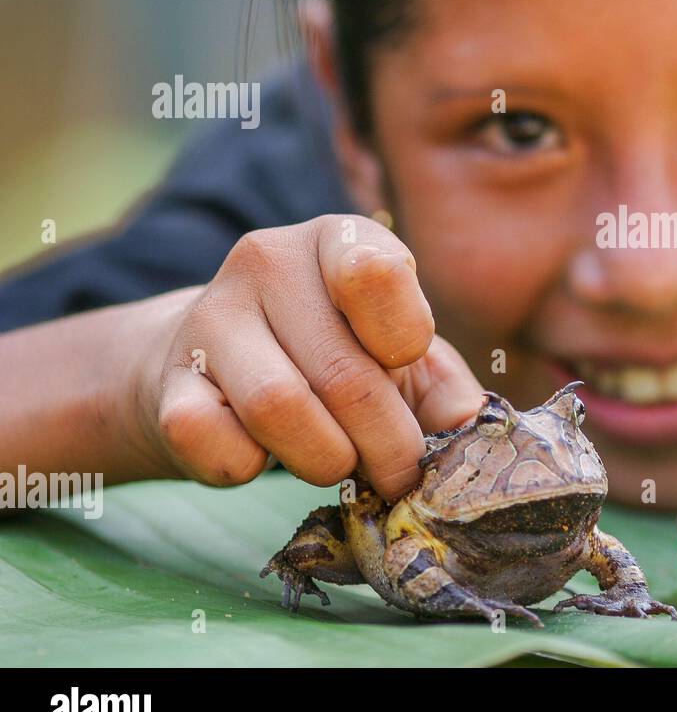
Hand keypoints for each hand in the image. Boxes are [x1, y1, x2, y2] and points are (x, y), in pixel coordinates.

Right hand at [132, 215, 482, 500]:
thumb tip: (472, 435)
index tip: (404, 367)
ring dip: (327, 460)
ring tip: (340, 464)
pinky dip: (254, 469)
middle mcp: (266, 261)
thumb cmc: (338, 357)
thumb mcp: (405, 359)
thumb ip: (448, 391)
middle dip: (387, 443)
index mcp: (338, 239)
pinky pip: (218, 445)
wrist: (221, 370)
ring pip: (279, 409)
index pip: (376, 272)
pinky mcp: (168, 384)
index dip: (405, 342)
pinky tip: (264, 455)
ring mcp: (209, 319)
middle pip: (342, 372)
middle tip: (399, 472)